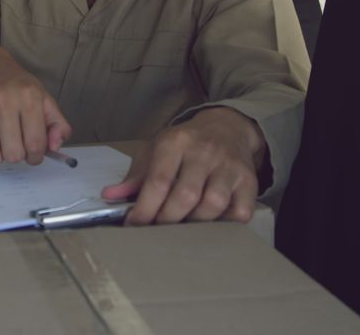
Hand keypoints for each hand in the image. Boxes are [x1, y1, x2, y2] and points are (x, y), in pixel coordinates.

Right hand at [0, 42, 71, 164]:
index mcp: (29, 96)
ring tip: (0, 140)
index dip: (36, 156)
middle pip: (13, 154)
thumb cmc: (14, 83)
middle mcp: (3, 100)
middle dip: (17, 155)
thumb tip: (55, 147)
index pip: (35, 144)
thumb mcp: (43, 97)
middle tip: (16, 144)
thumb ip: (57, 124)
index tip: (33, 154)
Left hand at [101, 107, 265, 223]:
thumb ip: (136, 175)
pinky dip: (225, 226)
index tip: (133, 226)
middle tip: (157, 231)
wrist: (227, 127)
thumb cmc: (186, 144)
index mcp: (176, 142)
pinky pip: (240, 212)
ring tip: (181, 230)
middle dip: (167, 220)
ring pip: (213, 205)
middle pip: (185, 196)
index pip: (158, 180)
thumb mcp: (156, 149)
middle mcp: (204, 152)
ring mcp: (229, 166)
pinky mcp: (249, 181)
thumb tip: (110, 196)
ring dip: (194, 225)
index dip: (144, 209)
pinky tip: (211, 226)